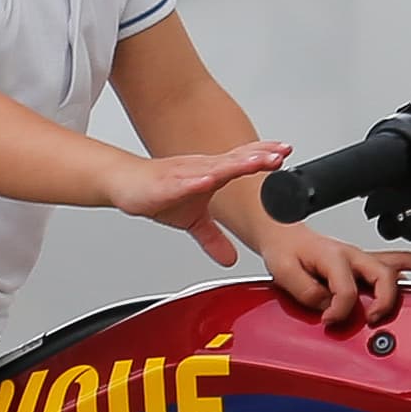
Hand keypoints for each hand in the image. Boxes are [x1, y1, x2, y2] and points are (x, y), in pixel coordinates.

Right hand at [109, 141, 289, 264]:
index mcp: (210, 173)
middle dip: (258, 156)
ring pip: (213, 168)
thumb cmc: (158, 193)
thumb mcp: (192, 221)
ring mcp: (184, 175)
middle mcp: (201, 169)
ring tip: (257, 161)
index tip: (285, 152)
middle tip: (281, 153)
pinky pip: (182, 183)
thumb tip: (230, 259)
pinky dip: (195, 181)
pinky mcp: (165, 186)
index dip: (264, 156)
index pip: (242, 161)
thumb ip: (213, 238)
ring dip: (236, 164)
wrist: (125, 184)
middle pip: (235, 160)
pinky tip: (208, 180)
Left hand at [259, 226, 410, 325]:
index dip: (339, 311)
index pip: (346, 290)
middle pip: (383, 275)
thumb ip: (305, 292)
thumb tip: (327, 307)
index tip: (328, 321)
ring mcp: (363, 258)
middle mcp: (353, 256)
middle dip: (385, 300)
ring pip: (400, 262)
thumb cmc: (286, 252)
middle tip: (374, 318)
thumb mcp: (284, 272)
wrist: (284, 236)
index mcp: (333, 257)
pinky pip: (400, 263)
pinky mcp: (367, 263)